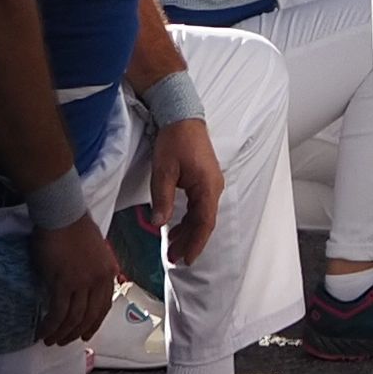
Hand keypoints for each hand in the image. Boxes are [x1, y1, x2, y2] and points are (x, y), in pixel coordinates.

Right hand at [34, 211, 119, 341]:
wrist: (62, 213)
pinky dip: (50, 326)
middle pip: (89, 316)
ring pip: (73, 318)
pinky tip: (43, 331)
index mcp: (109, 271)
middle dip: (75, 333)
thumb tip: (85, 289)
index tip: (85, 335)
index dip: (94, 324)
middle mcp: (99, 280)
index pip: (104, 307)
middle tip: (63, 341)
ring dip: (61, 333)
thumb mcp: (95, 250)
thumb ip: (94, 270)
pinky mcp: (64, 283)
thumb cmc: (74, 226)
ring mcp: (82, 282)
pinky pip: (58, 313)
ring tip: (50, 340)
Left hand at [146, 107, 225, 271]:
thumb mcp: (164, 170)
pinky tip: (175, 227)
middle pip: (204, 222)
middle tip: (174, 259)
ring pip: (201, 215)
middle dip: (190, 241)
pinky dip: (188, 219)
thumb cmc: (174, 139)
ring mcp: (210, 183)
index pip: (204, 222)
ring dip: (188, 231)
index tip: (186, 259)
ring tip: (172, 247)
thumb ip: (162, 199)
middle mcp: (213, 187)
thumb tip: (159, 225)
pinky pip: (199, 205)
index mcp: (207, 186)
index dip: (196, 243)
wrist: (181, 114)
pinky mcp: (204, 179)